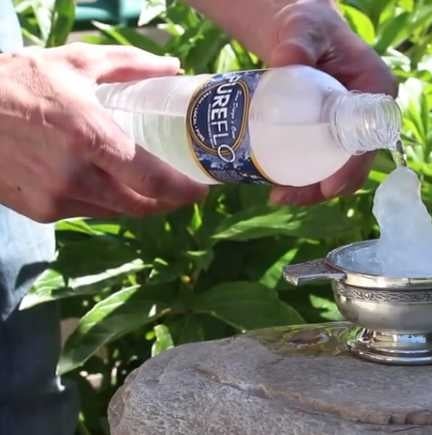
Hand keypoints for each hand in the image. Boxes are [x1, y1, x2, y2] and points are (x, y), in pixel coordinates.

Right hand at [0, 43, 206, 222]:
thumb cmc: (20, 82)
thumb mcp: (77, 63)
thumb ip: (132, 66)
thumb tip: (174, 69)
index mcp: (89, 137)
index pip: (153, 180)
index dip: (184, 191)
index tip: (203, 188)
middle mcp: (75, 177)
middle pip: (141, 205)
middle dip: (169, 201)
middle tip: (184, 189)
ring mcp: (56, 199)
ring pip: (117, 213)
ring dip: (140, 204)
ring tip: (152, 186)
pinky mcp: (41, 212)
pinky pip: (89, 213)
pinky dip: (108, 203)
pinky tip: (111, 185)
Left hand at [266, 0, 397, 204]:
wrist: (295, 33)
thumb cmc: (307, 26)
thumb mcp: (303, 28)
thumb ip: (297, 41)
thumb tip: (286, 60)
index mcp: (376, 91)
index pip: (369, 139)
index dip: (351, 169)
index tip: (327, 187)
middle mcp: (367, 115)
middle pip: (351, 164)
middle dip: (321, 188)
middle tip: (282, 195)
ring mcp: (347, 127)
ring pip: (335, 169)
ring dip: (309, 189)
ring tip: (276, 195)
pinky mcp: (328, 134)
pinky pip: (321, 162)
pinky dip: (303, 177)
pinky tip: (279, 183)